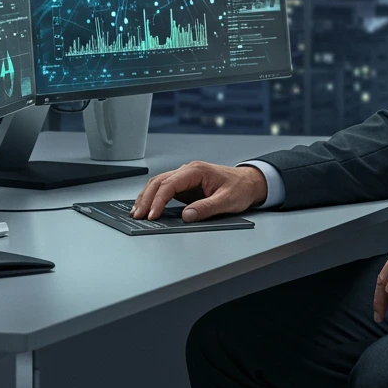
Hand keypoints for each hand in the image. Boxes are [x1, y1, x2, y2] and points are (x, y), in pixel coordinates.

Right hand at [130, 161, 267, 221]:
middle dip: (146, 199)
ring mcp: (185, 177)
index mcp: (197, 171)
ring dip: (146, 197)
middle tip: (138, 216)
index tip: (153, 215)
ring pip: (158, 183)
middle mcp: (188, 171)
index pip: (170, 184)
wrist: (249, 182)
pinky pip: (164, 189)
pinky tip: (147, 207)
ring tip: (137, 213)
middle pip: (159, 182)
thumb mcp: (227, 200)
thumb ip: (207, 208)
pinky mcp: (185, 185)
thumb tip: (187, 216)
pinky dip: (153, 197)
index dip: (159, 200)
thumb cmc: (240, 188)